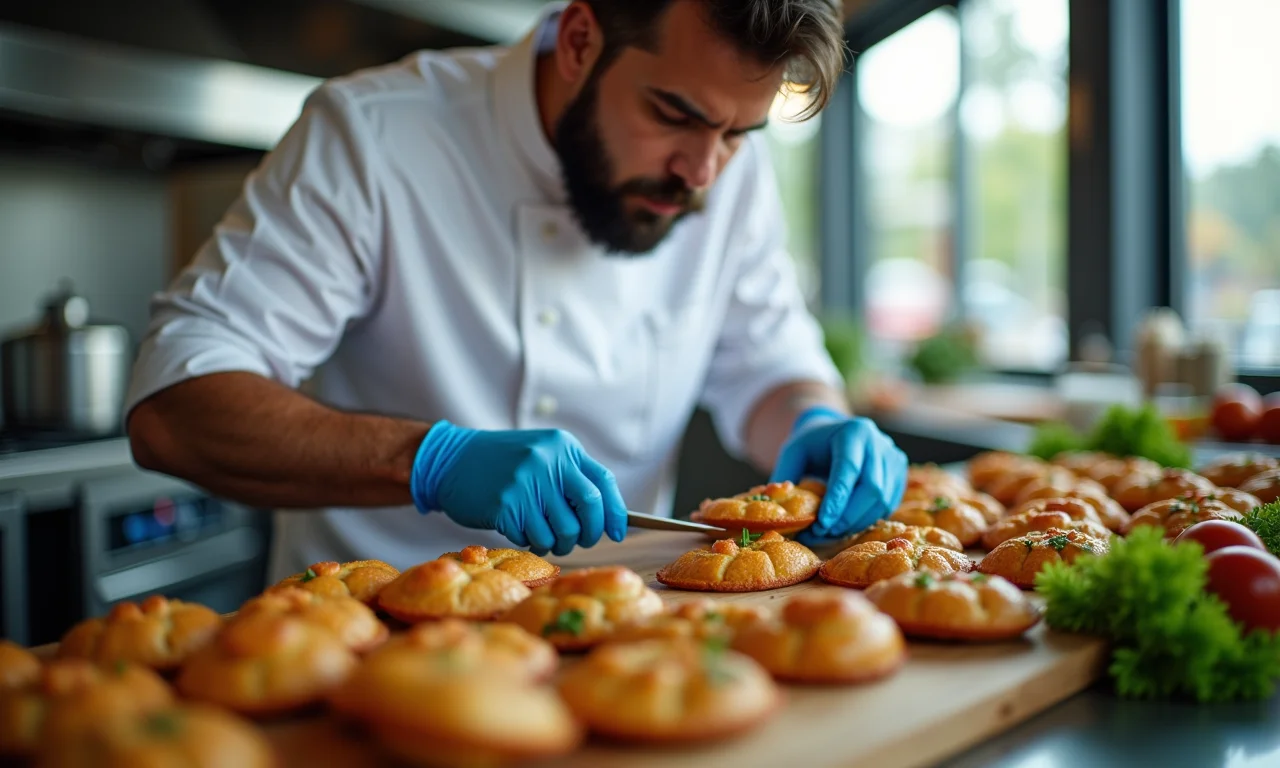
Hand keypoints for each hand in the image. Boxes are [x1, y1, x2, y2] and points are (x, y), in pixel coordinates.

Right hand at [409, 422, 627, 555]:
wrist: (451, 460)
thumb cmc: (502, 464)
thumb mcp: (540, 455)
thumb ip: (571, 478)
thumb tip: (606, 518)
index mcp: (562, 447)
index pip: (602, 482)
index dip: (615, 512)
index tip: (619, 531)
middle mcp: (548, 461)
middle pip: (589, 509)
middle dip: (590, 533)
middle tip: (580, 541)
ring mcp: (526, 483)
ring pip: (562, 532)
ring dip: (558, 544)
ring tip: (545, 537)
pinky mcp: (505, 506)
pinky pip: (534, 539)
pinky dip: (532, 542)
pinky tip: (520, 530)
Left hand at [770, 406, 907, 544]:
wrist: (835, 433)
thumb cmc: (811, 445)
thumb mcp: (793, 452)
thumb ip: (785, 475)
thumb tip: (776, 501)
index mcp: (854, 431)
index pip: (849, 469)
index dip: (837, 498)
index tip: (822, 522)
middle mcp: (879, 442)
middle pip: (871, 487)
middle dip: (847, 516)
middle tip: (822, 532)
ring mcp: (893, 458)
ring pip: (881, 500)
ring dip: (856, 522)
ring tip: (830, 532)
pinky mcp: (899, 475)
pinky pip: (887, 504)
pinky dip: (866, 519)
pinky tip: (846, 525)